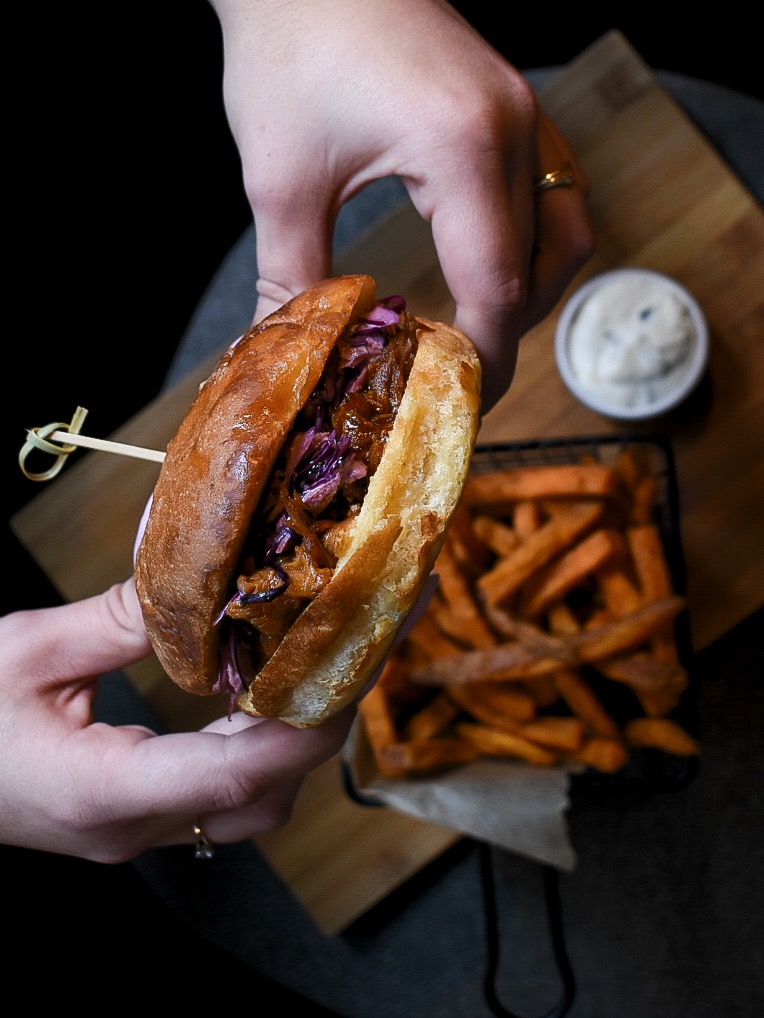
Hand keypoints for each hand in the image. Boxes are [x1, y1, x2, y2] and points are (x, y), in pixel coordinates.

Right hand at [0, 578, 352, 861]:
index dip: (303, 729)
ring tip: (303, 673)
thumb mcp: (31, 651)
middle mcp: (128, 830)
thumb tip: (198, 574)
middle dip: (311, 736)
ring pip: (244, 812)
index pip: (236, 776)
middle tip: (336, 661)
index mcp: (103, 793)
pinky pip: (215, 802)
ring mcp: (130, 837)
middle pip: (258, 803)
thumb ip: (124, 618)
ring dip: (285, 749)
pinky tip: (254, 701)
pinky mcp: (129, 824)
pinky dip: (250, 754)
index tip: (344, 674)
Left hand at [211, 0, 592, 410]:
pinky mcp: (517, 102)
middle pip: (547, 267)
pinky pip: (555, 191)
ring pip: (569, 230)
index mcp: (464, 147)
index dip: (483, 359)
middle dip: (508, 335)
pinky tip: (485, 262)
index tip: (457, 403)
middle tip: (457, 376)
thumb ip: (292, 277)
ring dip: (533, 290)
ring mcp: (527, 109)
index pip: (499, 286)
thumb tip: (291, 349)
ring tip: (476, 326)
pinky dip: (531, 243)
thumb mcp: (281, 177)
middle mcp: (517, 127)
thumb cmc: (286, 44)